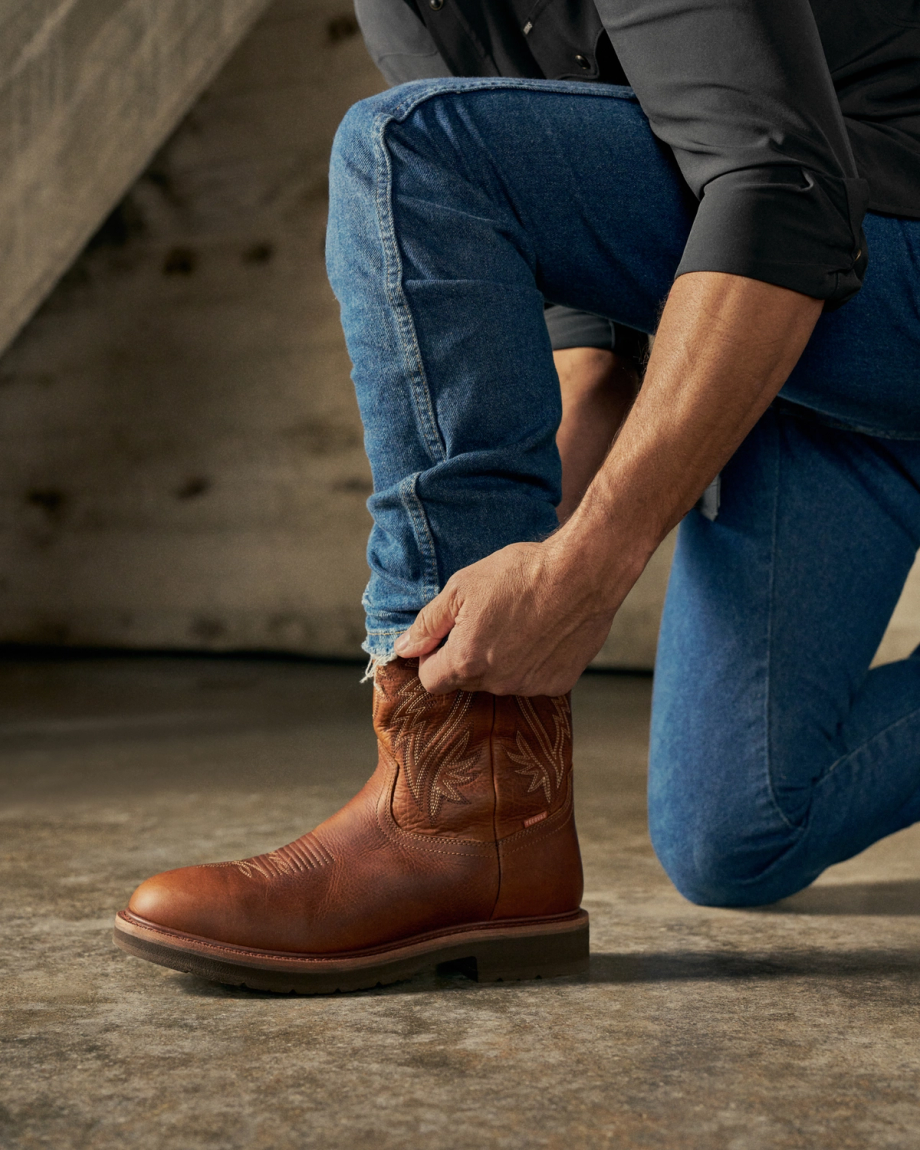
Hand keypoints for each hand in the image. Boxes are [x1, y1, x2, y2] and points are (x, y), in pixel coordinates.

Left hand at [393, 534, 640, 695]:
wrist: (583, 573)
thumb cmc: (522, 573)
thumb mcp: (462, 587)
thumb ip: (428, 623)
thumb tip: (404, 648)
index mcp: (467, 660)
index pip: (431, 680)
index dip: (432, 657)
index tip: (447, 635)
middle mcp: (497, 682)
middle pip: (466, 681)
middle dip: (466, 656)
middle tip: (486, 620)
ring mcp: (530, 686)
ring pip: (500, 681)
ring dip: (500, 660)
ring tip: (518, 621)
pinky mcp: (558, 683)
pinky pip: (532, 679)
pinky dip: (532, 662)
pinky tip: (541, 632)